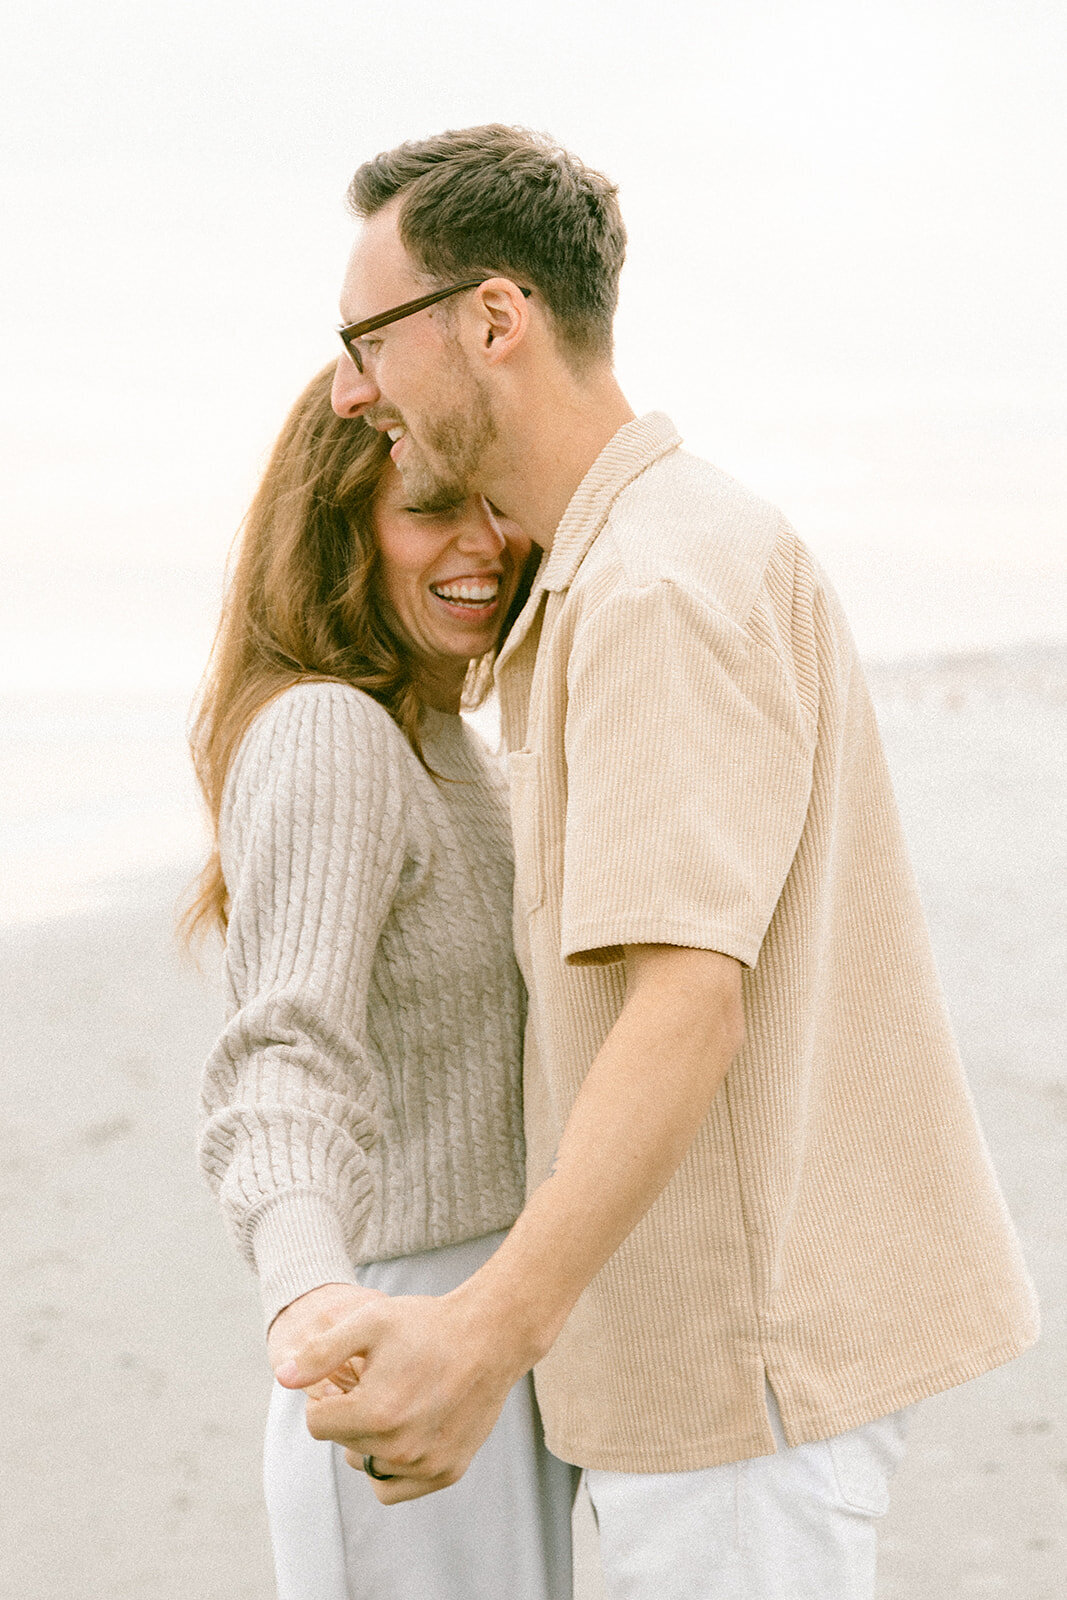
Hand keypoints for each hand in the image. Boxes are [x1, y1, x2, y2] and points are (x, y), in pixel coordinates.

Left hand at [273, 1285, 528, 1502]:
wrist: (491, 1335)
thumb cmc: (427, 1325)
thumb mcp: (370, 1323)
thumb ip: (321, 1353)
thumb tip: (282, 1377)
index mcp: (376, 1413)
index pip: (317, 1424)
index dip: (326, 1395)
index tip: (347, 1376)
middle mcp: (400, 1448)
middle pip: (342, 1443)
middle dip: (348, 1414)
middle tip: (374, 1382)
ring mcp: (426, 1465)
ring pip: (366, 1467)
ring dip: (367, 1442)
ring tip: (391, 1403)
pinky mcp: (447, 1472)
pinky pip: (394, 1489)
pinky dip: (390, 1466)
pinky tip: (403, 1431)